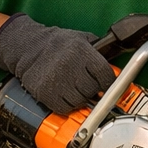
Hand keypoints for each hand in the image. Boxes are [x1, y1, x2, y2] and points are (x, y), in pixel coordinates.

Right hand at [0, 14, 117, 115]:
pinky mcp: (44, 92)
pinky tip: (64, 94)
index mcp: (81, 51)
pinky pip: (64, 108)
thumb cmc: (58, 44)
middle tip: (87, 85)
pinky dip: (67, 105)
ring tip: (74, 87)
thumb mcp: (82, 39)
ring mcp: (56, 80)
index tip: (107, 85)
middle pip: (93, 90)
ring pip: (79, 101)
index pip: (105, 75)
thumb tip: (118, 67)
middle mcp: (69, 65)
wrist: (29, 47)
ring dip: (80, 98)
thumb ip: (99, 52)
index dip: (109, 83)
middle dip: (93, 90)